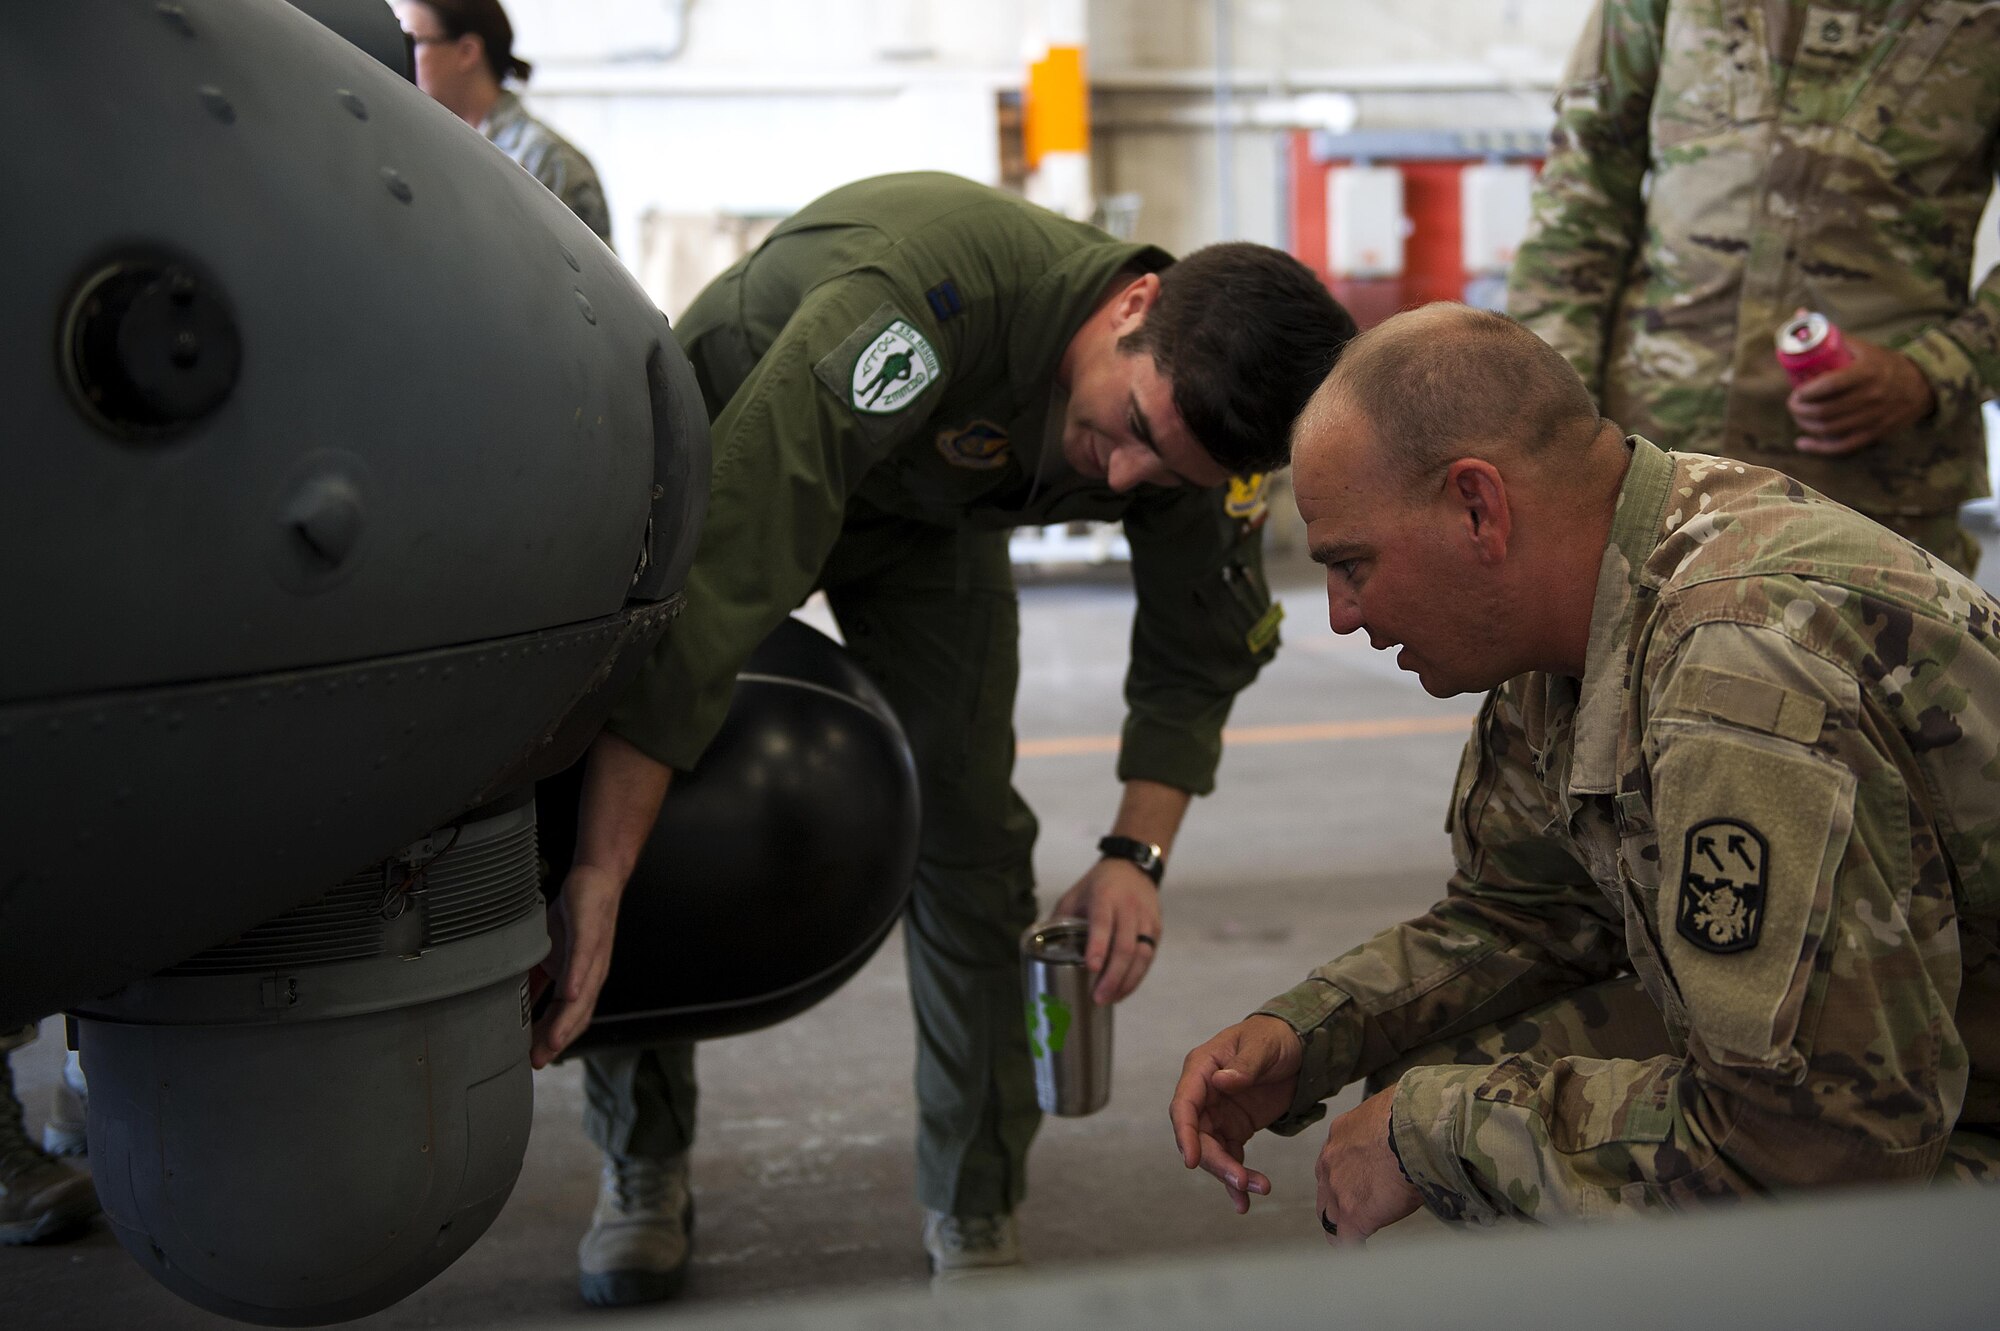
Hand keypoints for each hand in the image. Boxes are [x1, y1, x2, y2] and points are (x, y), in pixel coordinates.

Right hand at [528, 862, 623, 1068]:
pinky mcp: (589, 934)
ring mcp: (591, 957)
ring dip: (567, 1021)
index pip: (563, 1020)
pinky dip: (576, 978)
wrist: (595, 882)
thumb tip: (511, 1004)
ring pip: (581, 995)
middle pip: (575, 1016)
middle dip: (556, 1041)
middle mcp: (588, 977)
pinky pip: (582, 959)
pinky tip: (569, 994)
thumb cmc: (572, 920)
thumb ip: (535, 981)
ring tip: (554, 1042)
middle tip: (537, 1061)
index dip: (550, 1042)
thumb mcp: (546, 955)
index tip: (532, 1063)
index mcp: (577, 983)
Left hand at [1051, 857, 1161, 1003]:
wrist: (1132, 867)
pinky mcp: (1156, 930)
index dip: (1098, 946)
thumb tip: (1038, 951)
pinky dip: (1136, 977)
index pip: (1102, 923)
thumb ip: (1059, 921)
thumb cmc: (1097, 886)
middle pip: (1125, 946)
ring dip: (1126, 981)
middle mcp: (1128, 908)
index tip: (1090, 967)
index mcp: (1104, 897)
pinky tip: (1122, 990)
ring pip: (1141, 955)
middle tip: (1098, 997)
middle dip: (1112, 975)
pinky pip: (1148, 957)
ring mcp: (1145, 919)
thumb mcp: (1074, 895)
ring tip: (1110, 999)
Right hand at [1169, 1015, 1302, 1212]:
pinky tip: (1245, 1201)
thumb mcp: (1262, 1046)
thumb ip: (1244, 1066)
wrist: (1297, 1046)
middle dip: (1216, 1161)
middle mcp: (1204, 1095)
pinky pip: (1231, 1157)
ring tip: (1257, 1189)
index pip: (1184, 1105)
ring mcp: (1219, 1114)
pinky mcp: (1235, 1128)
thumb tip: (1221, 1082)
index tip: (1192, 1160)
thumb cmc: (1274, 1037)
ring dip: (1231, 1175)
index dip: (1185, 1133)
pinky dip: (1238, 1178)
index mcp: (1201, 1069)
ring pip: (1214, 1152)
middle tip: (1240, 1181)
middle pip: (1199, 1136)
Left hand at [1315, 1085, 1421, 1242]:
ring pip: (1330, 1218)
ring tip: (1357, 1238)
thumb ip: (1386, 1124)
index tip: (1359, 1184)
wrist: (1413, 1131)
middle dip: (1338, 1203)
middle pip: (1326, 1191)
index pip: (1335, 1162)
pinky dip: (1354, 1248)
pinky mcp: (1354, 1215)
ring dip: (1343, 1227)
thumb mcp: (1389, 1110)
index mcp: (1341, 1134)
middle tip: (1356, 1212)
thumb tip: (1405, 1126)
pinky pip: (1346, 1241)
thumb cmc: (1411, 1115)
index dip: (1347, 1176)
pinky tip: (1364, 1250)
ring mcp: (1339, 1190)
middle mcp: (1331, 1161)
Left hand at [1789, 335, 1935, 455]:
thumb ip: (1831, 334)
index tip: (1795, 391)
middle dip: (1801, 410)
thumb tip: (1799, 315)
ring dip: (1807, 425)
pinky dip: (1819, 447)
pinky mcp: (1876, 433)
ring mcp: (1875, 416)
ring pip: (1831, 428)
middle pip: (1826, 410)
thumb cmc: (1882, 363)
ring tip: (1799, 417)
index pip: (1830, 385)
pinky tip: (1803, 443)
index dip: (1806, 392)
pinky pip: (1843, 446)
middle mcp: (1873, 395)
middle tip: (1793, 404)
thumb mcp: (1862, 347)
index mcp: (1868, 371)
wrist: (1922, 385)